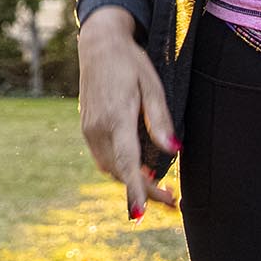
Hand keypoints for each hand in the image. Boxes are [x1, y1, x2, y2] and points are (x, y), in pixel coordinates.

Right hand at [78, 6, 179, 220]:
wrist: (99, 45)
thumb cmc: (131, 62)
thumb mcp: (152, 85)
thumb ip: (161, 120)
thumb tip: (174, 150)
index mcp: (116, 117)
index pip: (127, 163)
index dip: (135, 190)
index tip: (139, 214)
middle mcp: (98, 127)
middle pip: (120, 172)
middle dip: (143, 191)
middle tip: (172, 200)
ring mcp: (88, 129)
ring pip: (110, 168)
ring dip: (131, 181)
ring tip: (159, 187)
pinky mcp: (86, 127)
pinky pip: (103, 158)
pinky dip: (120, 168)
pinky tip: (137, 168)